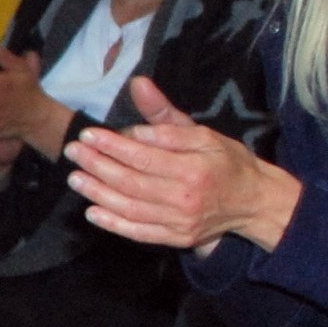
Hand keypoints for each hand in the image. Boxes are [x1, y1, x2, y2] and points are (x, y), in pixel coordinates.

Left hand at [65, 76, 302, 256]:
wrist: (254, 201)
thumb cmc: (227, 161)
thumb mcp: (203, 133)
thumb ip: (166, 116)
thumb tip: (138, 88)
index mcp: (194, 168)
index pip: (143, 157)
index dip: (112, 146)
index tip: (88, 135)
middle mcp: (185, 197)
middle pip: (131, 182)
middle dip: (97, 166)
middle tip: (73, 152)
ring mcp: (180, 222)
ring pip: (130, 208)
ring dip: (98, 193)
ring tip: (75, 178)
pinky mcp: (176, 238)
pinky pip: (139, 232)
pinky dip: (113, 224)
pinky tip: (92, 211)